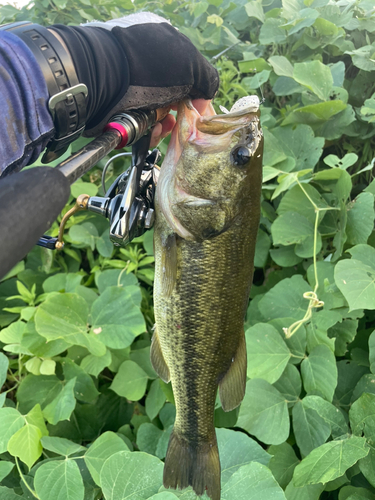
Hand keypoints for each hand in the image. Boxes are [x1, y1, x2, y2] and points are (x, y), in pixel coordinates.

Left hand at [50, 13, 218, 137]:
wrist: (105, 77)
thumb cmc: (149, 63)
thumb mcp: (190, 63)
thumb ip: (207, 80)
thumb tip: (204, 103)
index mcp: (162, 47)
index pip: (185, 75)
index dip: (194, 95)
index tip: (198, 110)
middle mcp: (147, 69)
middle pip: (172, 100)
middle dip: (179, 115)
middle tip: (180, 121)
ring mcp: (131, 90)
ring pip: (157, 117)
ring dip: (164, 127)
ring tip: (162, 127)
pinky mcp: (119, 111)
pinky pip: (140, 128)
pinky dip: (148, 133)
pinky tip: (150, 131)